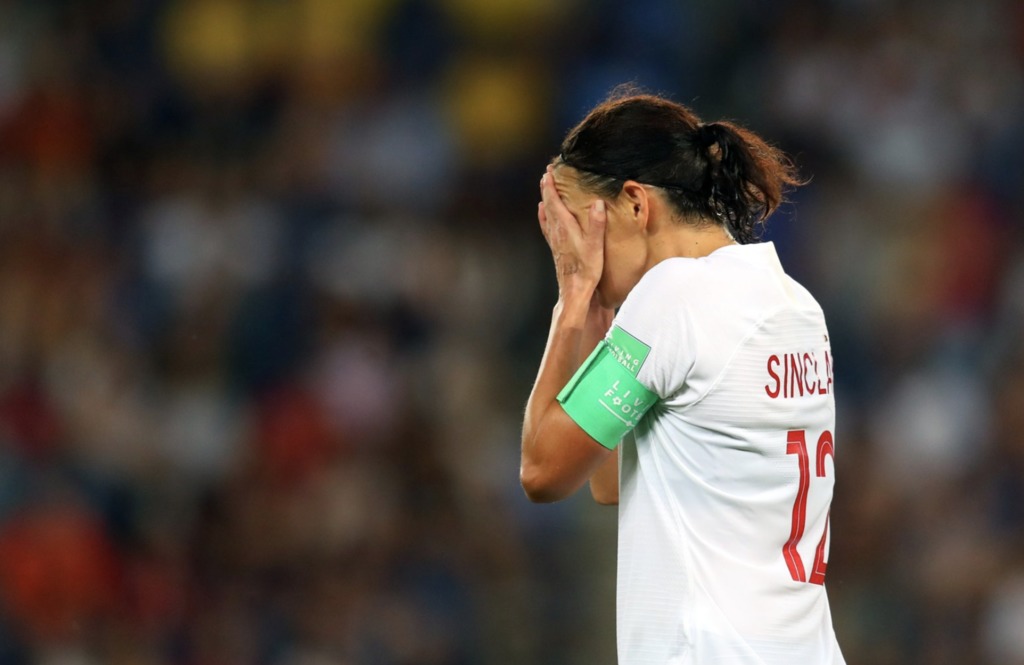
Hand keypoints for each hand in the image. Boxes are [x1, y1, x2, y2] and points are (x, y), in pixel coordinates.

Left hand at [538, 166, 606, 298]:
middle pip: (548, 204)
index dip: (550, 186)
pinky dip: (544, 214)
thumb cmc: (586, 269)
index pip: (554, 201)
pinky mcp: (555, 247)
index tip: (549, 171)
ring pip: (546, 213)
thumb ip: (597, 224)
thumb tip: (598, 203)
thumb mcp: (596, 246)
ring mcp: (554, 239)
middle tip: (547, 173)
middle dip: (547, 188)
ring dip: (545, 198)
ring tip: (545, 187)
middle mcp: (556, 231)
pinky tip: (543, 211)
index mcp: (565, 227)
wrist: (574, 290)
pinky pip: (546, 225)